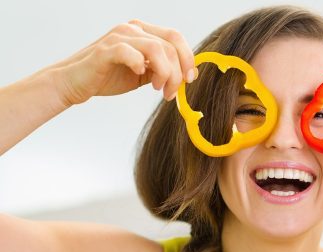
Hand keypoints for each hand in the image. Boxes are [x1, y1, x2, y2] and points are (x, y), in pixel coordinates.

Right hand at [50, 19, 194, 105]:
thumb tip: (186, 76)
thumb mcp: (142, 74)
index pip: (176, 37)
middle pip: (170, 44)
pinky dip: (140, 66)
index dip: (188, 59)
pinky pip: (130, 53)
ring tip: (158, 89)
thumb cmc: (107, 76)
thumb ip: (161, 71)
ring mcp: (119, 37)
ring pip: (156, 49)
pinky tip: (140, 76)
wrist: (75, 82)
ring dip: (164, 73)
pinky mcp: (106, 50)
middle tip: (171, 92)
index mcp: (143, 32)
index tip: (189, 80)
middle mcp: (132, 29)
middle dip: (177, 72)